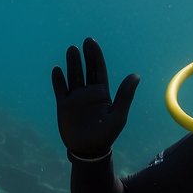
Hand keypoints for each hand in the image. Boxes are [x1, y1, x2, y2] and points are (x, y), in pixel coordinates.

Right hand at [50, 38, 139, 159]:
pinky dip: (58, 80)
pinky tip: (57, 70)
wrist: (89, 150)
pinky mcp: (64, 106)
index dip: (96, 56)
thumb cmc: (106, 134)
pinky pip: (60, 90)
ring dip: (72, 64)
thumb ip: (125, 95)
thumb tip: (136, 75)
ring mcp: (75, 99)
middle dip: (84, 57)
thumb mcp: (118, 115)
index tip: (92, 43)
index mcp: (102, 93)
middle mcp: (88, 93)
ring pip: (73, 77)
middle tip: (82, 43)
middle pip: (85, 70)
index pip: (98, 70)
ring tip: (71, 50)